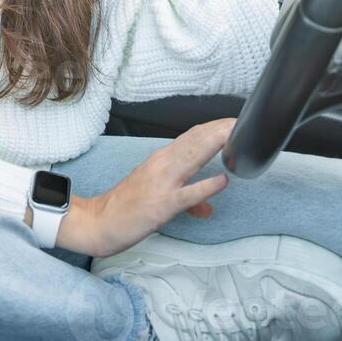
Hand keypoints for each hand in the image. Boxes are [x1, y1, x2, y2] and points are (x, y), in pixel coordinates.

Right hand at [83, 118, 234, 258]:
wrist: (99, 221)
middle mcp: (161, 164)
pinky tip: (222, 181)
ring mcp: (162, 183)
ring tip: (234, 136)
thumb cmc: (126, 206)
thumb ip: (187, 198)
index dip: (213, 127)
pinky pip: (188, 194)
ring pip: (192, 158)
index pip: (191, 136)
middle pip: (195, 141)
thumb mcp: (158, 196)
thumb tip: (207, 208)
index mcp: (160, 159)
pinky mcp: (162, 204)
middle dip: (219, 130)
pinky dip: (206, 186)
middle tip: (242, 121)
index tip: (232, 122)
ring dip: (215, 145)